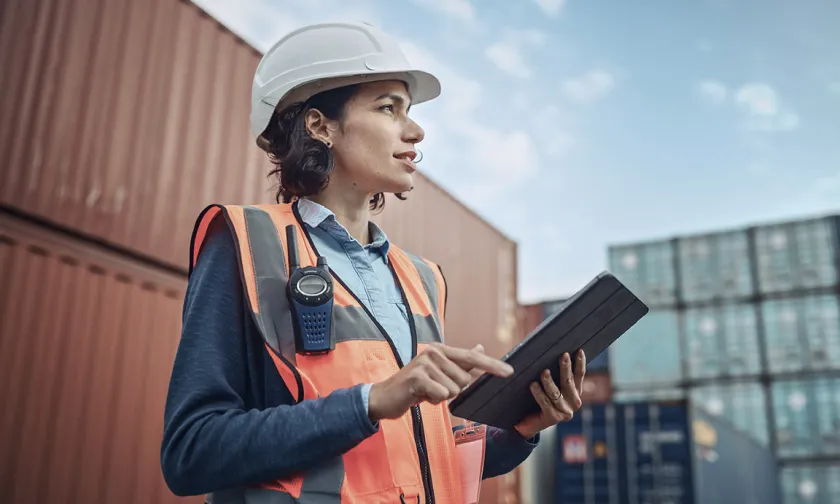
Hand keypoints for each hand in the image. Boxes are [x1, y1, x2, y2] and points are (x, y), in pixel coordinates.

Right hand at [368, 343, 513, 420]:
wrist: (384, 398)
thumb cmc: (414, 387)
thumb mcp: (439, 373)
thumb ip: (460, 362)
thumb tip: (481, 347)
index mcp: (441, 350)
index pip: (472, 357)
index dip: (492, 365)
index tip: (509, 372)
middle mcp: (433, 352)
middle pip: (464, 379)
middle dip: (453, 390)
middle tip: (434, 389)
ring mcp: (424, 363)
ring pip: (454, 389)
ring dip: (441, 397)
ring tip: (425, 392)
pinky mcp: (417, 377)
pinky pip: (442, 394)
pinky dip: (433, 401)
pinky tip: (420, 397)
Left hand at [514, 350, 585, 438]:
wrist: (531, 422)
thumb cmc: (541, 397)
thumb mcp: (551, 385)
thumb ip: (555, 373)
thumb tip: (550, 352)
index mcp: (576, 392)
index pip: (580, 375)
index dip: (580, 363)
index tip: (579, 350)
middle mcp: (574, 402)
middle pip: (568, 382)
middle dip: (566, 368)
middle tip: (563, 355)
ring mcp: (565, 411)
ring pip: (556, 393)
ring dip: (549, 382)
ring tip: (544, 372)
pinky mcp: (553, 418)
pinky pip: (545, 403)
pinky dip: (539, 393)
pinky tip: (533, 385)